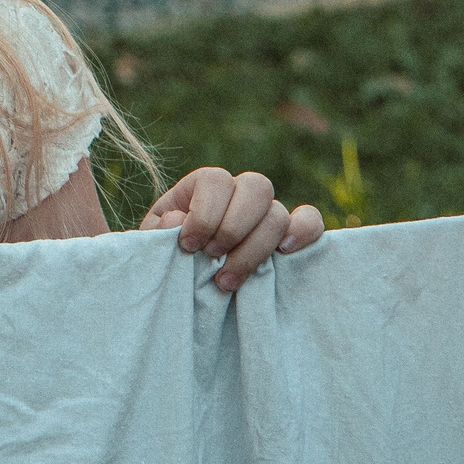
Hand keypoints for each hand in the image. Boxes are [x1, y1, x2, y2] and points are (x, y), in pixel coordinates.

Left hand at [141, 166, 323, 291]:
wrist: (184, 283)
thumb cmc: (167, 255)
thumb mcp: (153, 243)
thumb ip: (159, 230)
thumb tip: (177, 220)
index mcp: (203, 186)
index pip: (216, 180)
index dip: (204, 213)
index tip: (189, 245)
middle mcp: (240, 193)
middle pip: (256, 187)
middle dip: (233, 227)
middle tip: (212, 257)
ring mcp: (266, 213)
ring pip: (278, 212)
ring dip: (256, 247)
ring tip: (228, 280)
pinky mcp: (288, 237)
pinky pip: (311, 221)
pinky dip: (304, 231)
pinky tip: (285, 252)